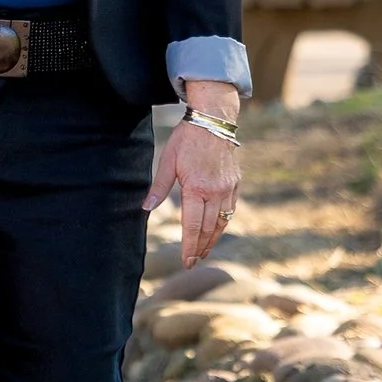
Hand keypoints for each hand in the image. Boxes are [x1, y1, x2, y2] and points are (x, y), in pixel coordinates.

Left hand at [146, 89, 239, 266]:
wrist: (213, 120)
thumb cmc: (186, 139)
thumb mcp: (167, 160)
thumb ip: (159, 187)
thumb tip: (146, 209)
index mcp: (196, 187)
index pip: (193, 225)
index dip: (189, 246)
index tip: (186, 261)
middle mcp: (215, 191)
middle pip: (209, 228)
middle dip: (200, 248)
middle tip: (193, 262)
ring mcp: (228, 188)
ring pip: (222, 221)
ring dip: (213, 239)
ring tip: (204, 252)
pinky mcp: (235, 183)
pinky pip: (230, 209)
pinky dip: (222, 223)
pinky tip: (215, 230)